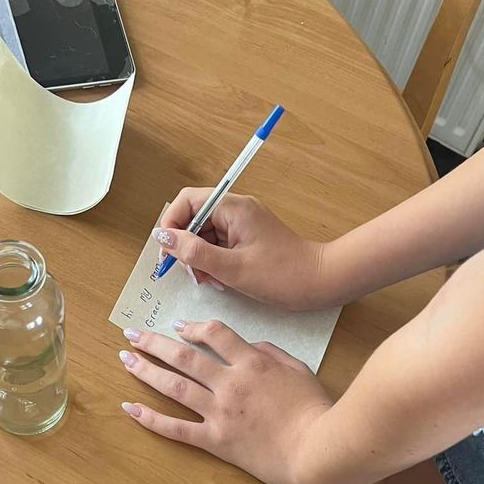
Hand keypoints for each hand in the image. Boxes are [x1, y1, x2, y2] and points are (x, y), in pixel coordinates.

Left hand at [118, 320, 331, 483]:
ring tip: (124, 359)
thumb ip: (272, 352)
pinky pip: (177, 429)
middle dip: (154, 342)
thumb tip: (249, 345)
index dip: (192, 327)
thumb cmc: (315, 410)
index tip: (178, 326)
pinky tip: (130, 408)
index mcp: (252, 363)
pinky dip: (151, 419)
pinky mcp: (216, 441)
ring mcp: (220, 413)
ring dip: (146, 370)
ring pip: (174, 386)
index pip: (214, 334)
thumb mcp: (299, 369)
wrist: (317, 451)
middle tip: (131, 333)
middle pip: (184, 356)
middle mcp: (230, 383)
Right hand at [156, 191, 328, 310]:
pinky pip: (219, 244)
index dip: (171, 225)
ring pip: (204, 234)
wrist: (321, 281)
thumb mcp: (232, 268)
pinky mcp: (248, 238)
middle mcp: (236, 210)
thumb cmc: (283, 274)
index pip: (187, 202)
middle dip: (186, 246)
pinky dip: (213, 261)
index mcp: (233, 208)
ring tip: (208, 280)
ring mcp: (243, 223)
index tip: (169, 254)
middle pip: (194, 218)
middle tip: (190, 274)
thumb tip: (162, 237)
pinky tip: (220, 279)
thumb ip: (194, 252)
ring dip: (199, 257)